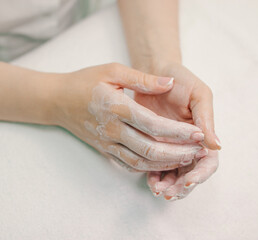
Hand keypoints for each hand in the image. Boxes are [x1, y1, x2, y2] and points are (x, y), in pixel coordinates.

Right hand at [54, 63, 207, 170]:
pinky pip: (129, 165)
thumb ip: (142, 78)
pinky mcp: (104, 150)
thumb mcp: (112, 70)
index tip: (199, 133)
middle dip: (179, 152)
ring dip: (167, 163)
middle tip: (199, 151)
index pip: (154, 125)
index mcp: (117, 107)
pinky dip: (148, 168)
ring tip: (188, 159)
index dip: (179, 132)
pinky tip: (163, 164)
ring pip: (141, 162)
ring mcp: (107, 143)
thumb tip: (169, 83)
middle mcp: (112, 130)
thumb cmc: (84, 82)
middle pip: (151, 149)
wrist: (57, 100)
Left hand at [136, 62, 219, 199]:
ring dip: (168, 185)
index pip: (208, 161)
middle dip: (181, 186)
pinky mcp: (154, 144)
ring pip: (173, 173)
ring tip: (158, 190)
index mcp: (203, 133)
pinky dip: (154, 176)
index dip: (200, 174)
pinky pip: (156, 165)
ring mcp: (171, 145)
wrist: (155, 73)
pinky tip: (149, 182)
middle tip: (169, 193)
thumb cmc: (180, 80)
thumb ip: (206, 119)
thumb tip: (217, 145)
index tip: (189, 181)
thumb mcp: (198, 95)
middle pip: (190, 172)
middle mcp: (188, 143)